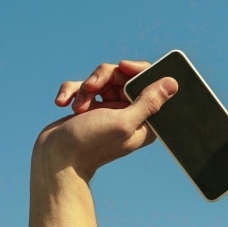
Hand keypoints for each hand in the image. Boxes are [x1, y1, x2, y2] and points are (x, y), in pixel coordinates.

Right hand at [35, 60, 177, 178]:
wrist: (55, 159)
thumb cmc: (91, 143)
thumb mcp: (124, 122)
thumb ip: (148, 102)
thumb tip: (172, 83)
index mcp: (146, 119)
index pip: (151, 83)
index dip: (138, 70)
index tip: (122, 67)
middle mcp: (129, 112)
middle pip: (123, 76)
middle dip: (103, 78)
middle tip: (90, 88)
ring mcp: (109, 108)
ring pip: (102, 78)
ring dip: (85, 88)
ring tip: (77, 108)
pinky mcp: (90, 106)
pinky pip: (82, 86)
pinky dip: (71, 91)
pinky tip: (62, 102)